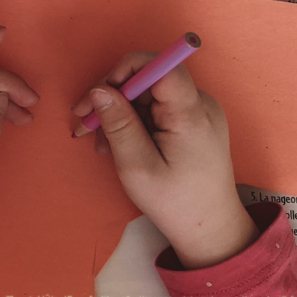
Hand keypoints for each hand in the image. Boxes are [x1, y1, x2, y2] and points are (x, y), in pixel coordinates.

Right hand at [72, 53, 259, 269]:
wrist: (211, 230)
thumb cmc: (175, 203)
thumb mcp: (137, 166)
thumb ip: (118, 124)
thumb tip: (98, 89)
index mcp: (190, 113)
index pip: (160, 65)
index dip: (125, 70)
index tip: (100, 95)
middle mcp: (199, 104)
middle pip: (148, 78)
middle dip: (113, 96)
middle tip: (86, 124)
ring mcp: (198, 111)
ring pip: (147, 94)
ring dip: (119, 112)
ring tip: (101, 143)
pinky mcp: (193, 121)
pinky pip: (156, 107)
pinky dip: (133, 120)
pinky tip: (119, 143)